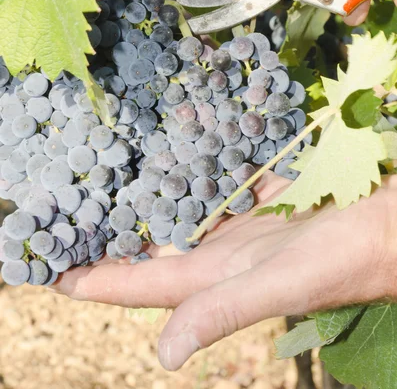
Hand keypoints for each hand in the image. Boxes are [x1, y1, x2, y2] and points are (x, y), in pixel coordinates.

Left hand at [53, 172, 396, 370]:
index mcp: (217, 280)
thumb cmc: (341, 258)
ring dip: (142, 210)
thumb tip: (163, 353)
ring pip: (176, 220)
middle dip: (110, 243)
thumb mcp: (279, 284)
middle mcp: (220, 257)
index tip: (53, 276)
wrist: (383, 228)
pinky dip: (185, 181)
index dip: (98, 282)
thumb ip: (225, 311)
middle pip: (151, 254)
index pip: (143, 286)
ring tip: (106, 192)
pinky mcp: (256, 206)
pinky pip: (210, 192)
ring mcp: (238, 230)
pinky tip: (169, 163)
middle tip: (68, 225)